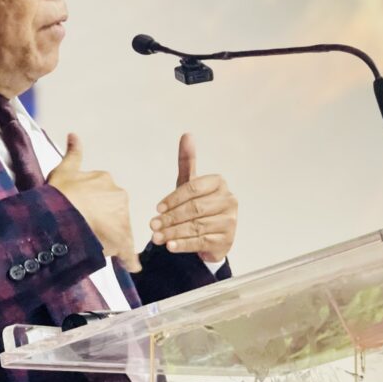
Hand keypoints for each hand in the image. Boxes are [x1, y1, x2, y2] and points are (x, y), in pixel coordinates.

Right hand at [47, 134, 140, 272]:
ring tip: (92, 245)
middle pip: (114, 212)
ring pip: (120, 229)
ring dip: (111, 238)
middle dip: (104, 221)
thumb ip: (73, 153)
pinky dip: (131, 260)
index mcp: (106, 181)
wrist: (61, 216)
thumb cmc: (59, 194)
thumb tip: (74, 134)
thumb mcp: (63, 170)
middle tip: (85, 229)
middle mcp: (118, 196)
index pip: (104, 194)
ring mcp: (122, 219)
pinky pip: (130, 252)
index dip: (93, 204)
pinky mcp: (122, 240)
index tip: (84, 211)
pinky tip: (133, 266)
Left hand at [150, 134, 237, 262]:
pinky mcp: (226, 240)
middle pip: (195, 209)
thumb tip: (187, 135)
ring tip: (156, 237)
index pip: (193, 189)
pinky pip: (201, 242)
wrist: (212, 235)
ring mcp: (230, 221)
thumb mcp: (190, 184)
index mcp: (219, 183)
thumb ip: (188, 161)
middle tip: (152, 225)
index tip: (157, 208)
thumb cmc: (198, 205)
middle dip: (171, 218)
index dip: (173, 199)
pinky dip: (183, 245)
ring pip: (196, 226)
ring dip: (173, 233)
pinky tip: (170, 246)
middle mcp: (229, 200)